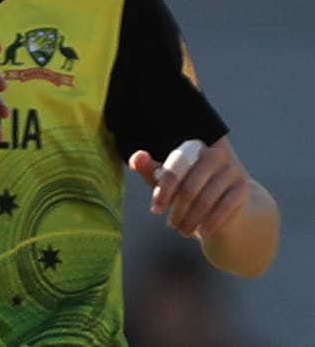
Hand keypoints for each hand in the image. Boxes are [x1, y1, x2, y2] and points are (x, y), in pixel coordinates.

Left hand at [129, 138, 250, 238]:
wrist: (224, 203)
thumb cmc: (188, 188)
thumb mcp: (168, 181)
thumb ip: (150, 170)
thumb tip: (136, 157)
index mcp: (192, 146)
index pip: (174, 169)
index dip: (163, 192)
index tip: (155, 211)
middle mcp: (214, 154)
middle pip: (189, 189)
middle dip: (177, 211)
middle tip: (171, 225)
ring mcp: (231, 169)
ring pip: (205, 201)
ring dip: (191, 220)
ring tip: (182, 230)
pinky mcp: (243, 187)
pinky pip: (224, 208)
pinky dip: (210, 223)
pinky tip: (202, 233)